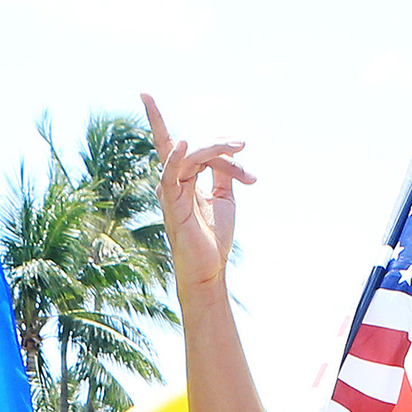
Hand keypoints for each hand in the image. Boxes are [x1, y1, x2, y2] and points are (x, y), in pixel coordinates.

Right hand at [141, 94, 247, 295]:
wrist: (211, 267)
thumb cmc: (213, 236)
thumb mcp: (224, 197)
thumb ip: (223, 173)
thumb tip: (228, 150)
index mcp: (184, 180)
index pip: (195, 150)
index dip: (217, 143)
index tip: (241, 146)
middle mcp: (174, 183)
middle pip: (193, 149)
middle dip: (218, 144)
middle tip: (243, 144)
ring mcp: (171, 192)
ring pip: (189, 157)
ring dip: (215, 150)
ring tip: (239, 148)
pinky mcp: (172, 204)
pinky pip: (169, 177)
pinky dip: (174, 159)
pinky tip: (182, 144)